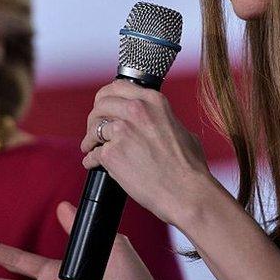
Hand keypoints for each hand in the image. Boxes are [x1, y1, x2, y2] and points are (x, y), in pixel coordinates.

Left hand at [82, 79, 218, 226]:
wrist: (186, 192)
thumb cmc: (189, 167)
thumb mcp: (180, 129)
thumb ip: (161, 119)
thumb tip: (153, 122)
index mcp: (153, 101)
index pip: (117, 87)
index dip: (106, 98)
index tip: (103, 108)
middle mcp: (136, 111)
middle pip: (101, 105)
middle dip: (95, 117)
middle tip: (95, 130)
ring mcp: (122, 131)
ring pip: (93, 128)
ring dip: (90, 138)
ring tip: (90, 147)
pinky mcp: (112, 154)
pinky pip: (92, 153)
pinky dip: (91, 160)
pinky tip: (93, 164)